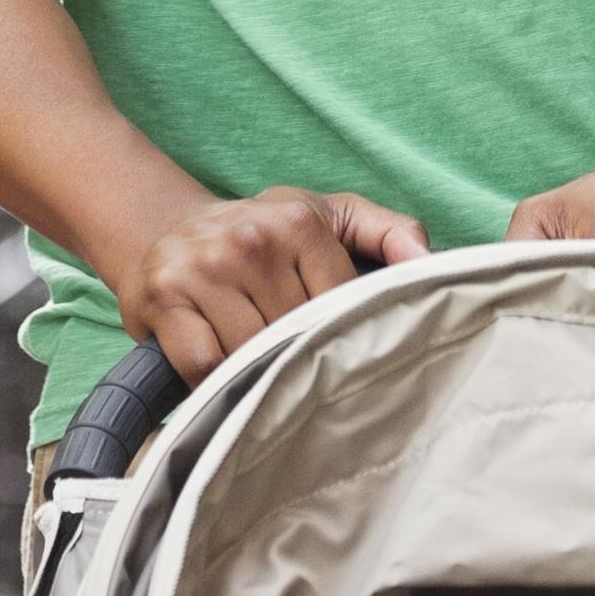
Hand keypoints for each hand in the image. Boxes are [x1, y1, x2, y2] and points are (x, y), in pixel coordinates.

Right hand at [124, 186, 429, 380]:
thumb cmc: (264, 232)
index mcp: (299, 222)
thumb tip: (430, 265)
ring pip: (253, 356)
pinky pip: (205, 366)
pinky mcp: (163, 300)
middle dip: (303, 359)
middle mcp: (250, 241)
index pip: (341, 304)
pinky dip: (217, 380)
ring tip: (263, 368)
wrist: (168, 227)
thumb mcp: (329, 216)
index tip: (346, 355)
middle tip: (304, 370)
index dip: (345, 338)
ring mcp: (203, 270)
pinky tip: (225, 371)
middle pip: (297, 335)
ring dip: (259, 372)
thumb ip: (390, 231)